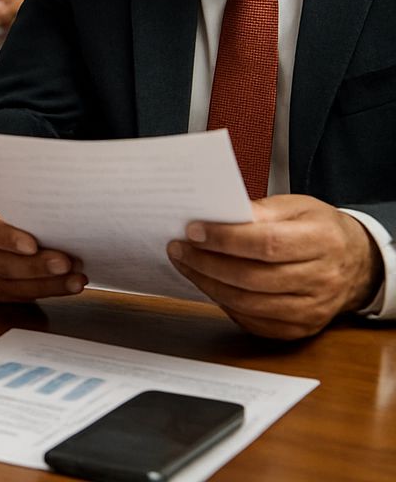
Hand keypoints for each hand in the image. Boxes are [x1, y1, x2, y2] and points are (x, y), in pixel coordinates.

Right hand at [0, 188, 85, 300]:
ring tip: (72, 280)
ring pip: (3, 285)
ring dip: (43, 285)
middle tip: (65, 264)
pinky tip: (61, 286)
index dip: (6, 237)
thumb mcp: (3, 193)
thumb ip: (20, 207)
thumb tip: (56, 223)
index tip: (33, 245)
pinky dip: (38, 293)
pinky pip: (9, 296)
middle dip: (33, 266)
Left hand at [167, 195, 381, 338]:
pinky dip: (224, 303)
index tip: (193, 231)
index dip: (225, 239)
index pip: (267, 244)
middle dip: (206, 262)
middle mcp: (322, 279)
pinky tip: (208, 285)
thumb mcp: (297, 206)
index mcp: (323, 241)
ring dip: (208, 284)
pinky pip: (254, 321)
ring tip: (186, 264)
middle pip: (253, 277)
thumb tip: (220, 216)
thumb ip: (261, 210)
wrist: (357, 264)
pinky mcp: (300, 329)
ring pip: (249, 303)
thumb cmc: (319, 229)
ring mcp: (313, 309)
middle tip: (178, 248)